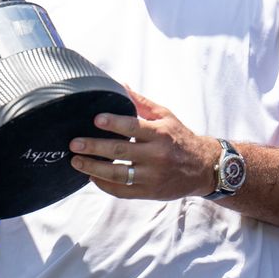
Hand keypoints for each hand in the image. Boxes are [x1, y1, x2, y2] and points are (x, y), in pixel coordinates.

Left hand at [68, 88, 219, 200]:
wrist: (204, 168)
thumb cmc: (180, 138)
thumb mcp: (166, 116)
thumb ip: (141, 103)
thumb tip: (120, 85)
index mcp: (160, 134)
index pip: (133, 127)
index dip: (114, 123)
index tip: (95, 120)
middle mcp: (156, 155)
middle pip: (121, 151)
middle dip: (94, 147)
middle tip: (74, 144)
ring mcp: (153, 176)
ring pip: (118, 174)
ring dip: (94, 168)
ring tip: (76, 162)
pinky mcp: (150, 192)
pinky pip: (123, 191)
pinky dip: (105, 185)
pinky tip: (92, 177)